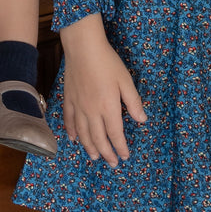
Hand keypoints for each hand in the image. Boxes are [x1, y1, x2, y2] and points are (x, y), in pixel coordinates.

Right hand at [60, 13, 145, 166]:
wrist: (83, 48)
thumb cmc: (108, 62)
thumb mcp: (126, 81)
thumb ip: (133, 102)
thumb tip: (142, 120)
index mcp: (108, 108)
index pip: (115, 134)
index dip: (120, 147)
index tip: (124, 156)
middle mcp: (92, 112)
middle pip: (98, 139)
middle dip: (106, 153)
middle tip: (112, 163)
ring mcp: (78, 107)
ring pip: (83, 134)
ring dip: (90, 148)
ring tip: (95, 157)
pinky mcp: (69, 100)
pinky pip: (69, 121)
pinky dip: (72, 132)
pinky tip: (74, 139)